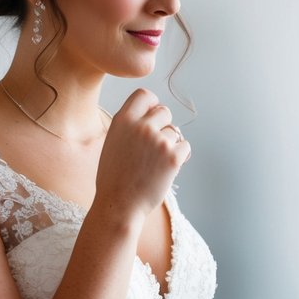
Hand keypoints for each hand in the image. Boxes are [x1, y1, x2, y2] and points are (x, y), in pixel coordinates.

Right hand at [95, 88, 189, 222]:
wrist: (119, 204)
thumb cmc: (114, 177)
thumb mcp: (113, 142)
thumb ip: (130, 125)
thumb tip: (153, 112)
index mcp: (122, 120)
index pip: (145, 94)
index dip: (151, 103)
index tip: (151, 115)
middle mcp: (141, 126)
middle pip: (164, 111)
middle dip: (162, 126)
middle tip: (153, 147)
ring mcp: (158, 140)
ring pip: (174, 132)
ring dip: (170, 145)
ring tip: (154, 163)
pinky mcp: (173, 156)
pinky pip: (185, 146)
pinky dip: (179, 157)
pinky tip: (165, 169)